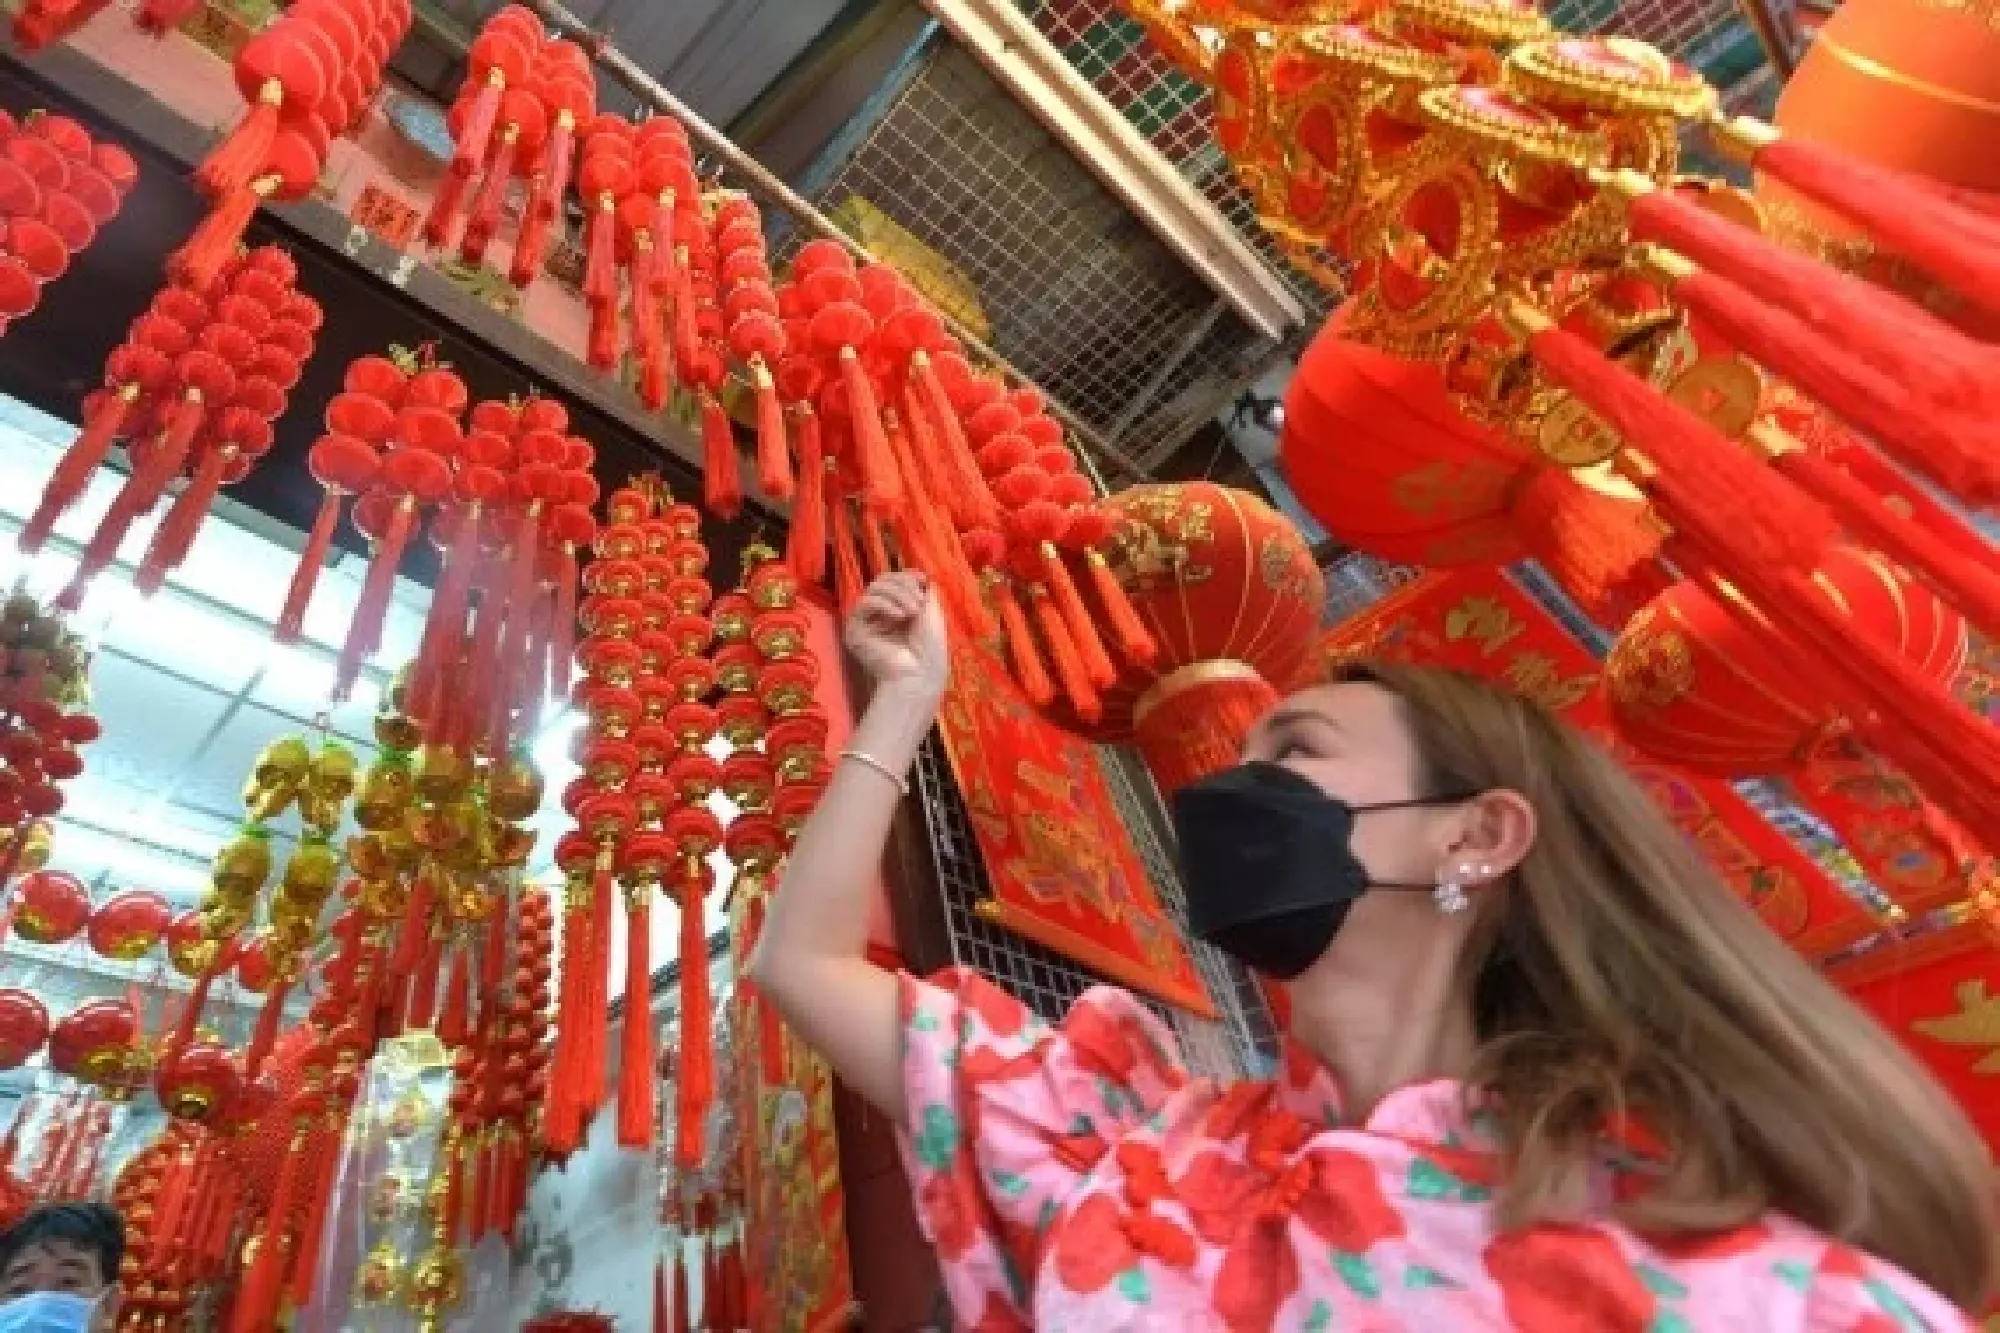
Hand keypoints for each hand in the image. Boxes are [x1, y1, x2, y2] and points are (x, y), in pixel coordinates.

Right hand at [845, 571, 947, 697]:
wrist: (921, 674)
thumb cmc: (930, 648)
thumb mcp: (931, 612)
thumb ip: (921, 591)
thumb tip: (917, 575)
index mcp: (897, 610)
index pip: (894, 581)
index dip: (906, 575)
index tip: (923, 579)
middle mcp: (880, 615)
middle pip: (883, 581)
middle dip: (904, 585)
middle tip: (919, 603)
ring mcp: (867, 622)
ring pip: (874, 588)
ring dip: (897, 594)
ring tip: (912, 611)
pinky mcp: (855, 631)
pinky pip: (864, 603)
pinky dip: (884, 603)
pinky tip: (899, 616)